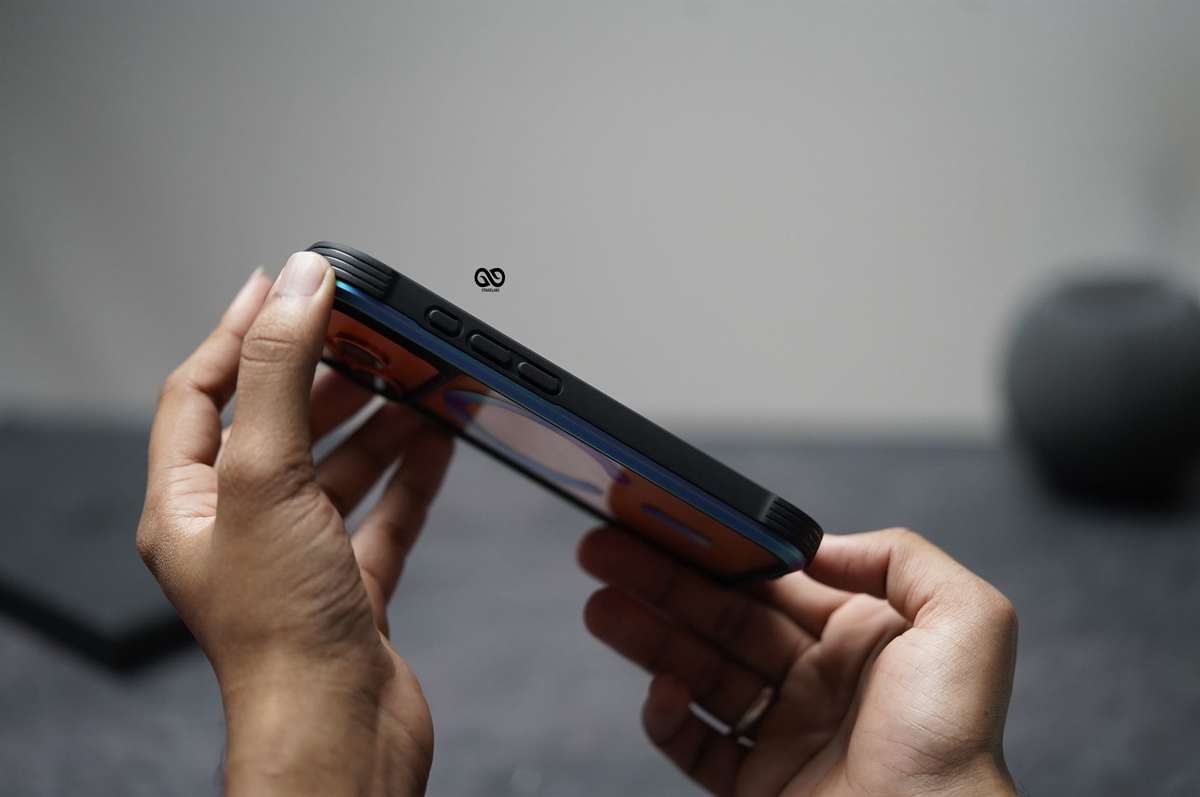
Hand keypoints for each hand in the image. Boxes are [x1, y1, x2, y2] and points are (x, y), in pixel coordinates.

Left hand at [137, 253, 452, 796]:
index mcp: (190, 506)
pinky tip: (436, 442)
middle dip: (324, 375)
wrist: (341, 732)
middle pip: (278, 427)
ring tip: (412, 379)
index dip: (238, 334)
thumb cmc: (282, 635)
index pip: (200, 394)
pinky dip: (411, 474)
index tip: (283, 288)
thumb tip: (298, 286)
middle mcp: (241, 532)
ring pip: (337, 469)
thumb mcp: (267, 476)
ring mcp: (301, 560)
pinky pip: (384, 513)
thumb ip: (282, 374)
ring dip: (376, 422)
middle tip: (367, 331)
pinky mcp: (355, 586)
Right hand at [579, 526, 1018, 796]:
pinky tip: (660, 689)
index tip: (670, 522)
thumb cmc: (952, 744)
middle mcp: (820, 681)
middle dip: (661, 581)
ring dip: (645, 635)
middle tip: (604, 551)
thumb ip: (902, 557)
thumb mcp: (967, 620)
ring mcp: (783, 734)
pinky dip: (668, 717)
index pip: (773, 579)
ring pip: (697, 672)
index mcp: (864, 637)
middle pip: (722, 617)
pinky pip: (695, 744)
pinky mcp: (756, 786)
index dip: (717, 550)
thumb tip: (818, 546)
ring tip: (600, 604)